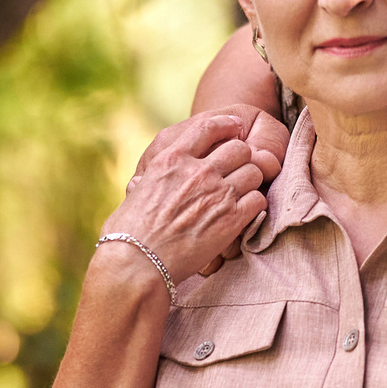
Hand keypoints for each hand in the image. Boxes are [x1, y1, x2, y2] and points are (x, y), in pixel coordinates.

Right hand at [105, 109, 283, 285]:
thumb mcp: (136, 193)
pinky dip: (255, 205)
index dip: (227, 125)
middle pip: (239, 148)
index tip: (235, 129)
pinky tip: (245, 213)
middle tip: (240, 169)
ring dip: (252, 181)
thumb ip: (148, 181)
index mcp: (171, 160)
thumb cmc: (127, 233)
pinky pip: (258, 199)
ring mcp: (216, 194)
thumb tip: (141, 184)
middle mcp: (196, 171)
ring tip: (243, 193)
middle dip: (243, 157)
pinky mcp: (231, 219)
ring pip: (254, 171)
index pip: (207, 127)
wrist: (137, 262)